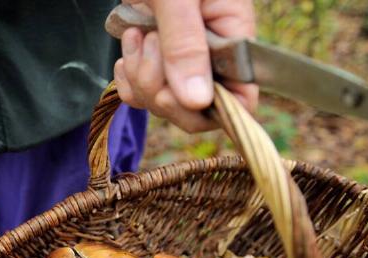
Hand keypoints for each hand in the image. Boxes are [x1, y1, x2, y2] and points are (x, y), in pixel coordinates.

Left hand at [113, 0, 257, 131]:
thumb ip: (185, 45)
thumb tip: (196, 101)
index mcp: (234, 37)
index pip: (241, 99)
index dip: (211, 109)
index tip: (177, 92)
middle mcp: (213, 55)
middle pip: (196, 111)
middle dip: (163, 91)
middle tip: (148, 47)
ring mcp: (183, 60)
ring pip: (165, 103)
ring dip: (141, 78)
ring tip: (136, 35)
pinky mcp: (157, 60)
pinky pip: (142, 94)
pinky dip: (129, 79)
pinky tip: (126, 52)